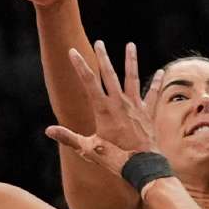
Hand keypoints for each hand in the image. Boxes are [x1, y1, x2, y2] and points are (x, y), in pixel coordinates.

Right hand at [45, 41, 163, 176]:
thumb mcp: (88, 148)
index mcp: (103, 109)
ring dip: (131, 61)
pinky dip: (155, 83)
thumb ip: (68, 137)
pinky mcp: (147, 113)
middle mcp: (120, 103)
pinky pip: (152, 95)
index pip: (88, 82)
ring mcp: (135, 106)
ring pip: (132, 78)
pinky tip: (160, 72)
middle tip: (99, 42)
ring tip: (130, 45)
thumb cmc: (114, 158)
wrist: (142, 166)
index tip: (72, 51)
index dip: (79, 65)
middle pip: (109, 75)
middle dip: (103, 57)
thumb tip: (48, 130)